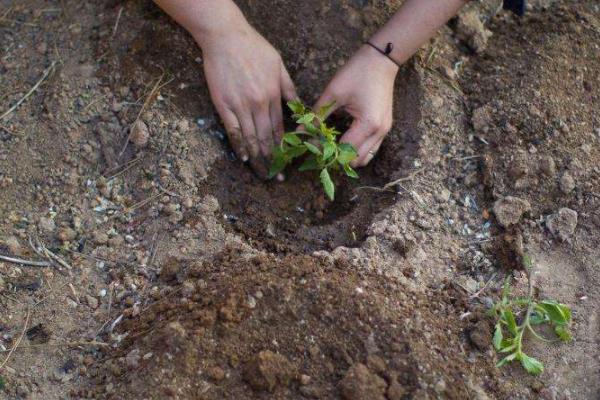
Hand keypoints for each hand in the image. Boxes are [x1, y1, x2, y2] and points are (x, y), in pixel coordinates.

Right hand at [196, 23, 296, 176]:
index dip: (284, 147)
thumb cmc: (254, 47)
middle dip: (273, 160)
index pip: (280, 129)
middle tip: (276, 177)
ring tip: (262, 174)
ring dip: (257, 158)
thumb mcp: (278, 64)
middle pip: (267, 138)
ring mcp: (240, 106)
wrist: (226, 37)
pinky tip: (244, 158)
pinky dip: (239, 145)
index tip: (287, 162)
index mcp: (273, 95)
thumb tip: (298, 107)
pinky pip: (232, 130)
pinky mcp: (223, 105)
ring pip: (251, 138)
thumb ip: (288, 88)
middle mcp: (258, 104)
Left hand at [314, 45, 398, 166]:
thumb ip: (317, 115)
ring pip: (365, 158)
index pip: (344, 150)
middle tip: (320, 149)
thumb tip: (300, 131)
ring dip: (348, 156)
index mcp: (367, 124)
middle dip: (337, 158)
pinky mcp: (385, 127)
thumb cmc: (357, 72)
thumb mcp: (333, 93)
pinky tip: (343, 140)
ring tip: (331, 146)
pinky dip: (357, 149)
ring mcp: (384, 131)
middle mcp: (379, 132)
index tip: (311, 148)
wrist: (381, 59)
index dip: (326, 153)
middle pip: (356, 161)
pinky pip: (371, 148)